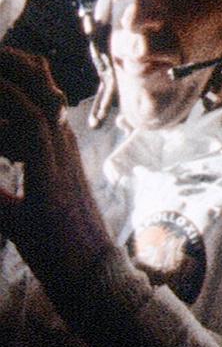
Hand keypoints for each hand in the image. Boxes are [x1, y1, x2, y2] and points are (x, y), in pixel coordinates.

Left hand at [0, 48, 113, 300]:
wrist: (88, 278)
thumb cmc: (59, 249)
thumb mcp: (21, 213)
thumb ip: (2, 193)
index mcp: (59, 153)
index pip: (40, 99)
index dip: (18, 76)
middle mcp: (64, 151)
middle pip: (42, 91)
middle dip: (13, 67)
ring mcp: (62, 164)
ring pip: (38, 106)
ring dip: (10, 84)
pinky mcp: (52, 182)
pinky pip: (32, 135)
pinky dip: (10, 115)